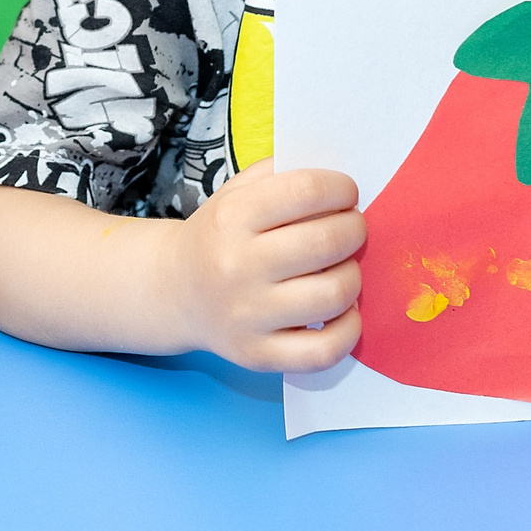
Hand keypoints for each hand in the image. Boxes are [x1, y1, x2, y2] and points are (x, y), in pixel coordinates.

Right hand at [161, 158, 363, 371]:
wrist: (175, 291)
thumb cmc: (220, 237)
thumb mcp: (236, 193)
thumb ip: (282, 175)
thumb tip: (340, 182)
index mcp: (231, 218)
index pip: (306, 191)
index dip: (341, 188)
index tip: (346, 195)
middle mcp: (236, 266)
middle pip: (326, 242)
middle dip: (355, 230)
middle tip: (351, 230)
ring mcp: (247, 315)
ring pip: (332, 295)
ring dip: (352, 276)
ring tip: (342, 269)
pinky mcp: (258, 355)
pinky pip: (324, 350)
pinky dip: (348, 330)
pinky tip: (341, 312)